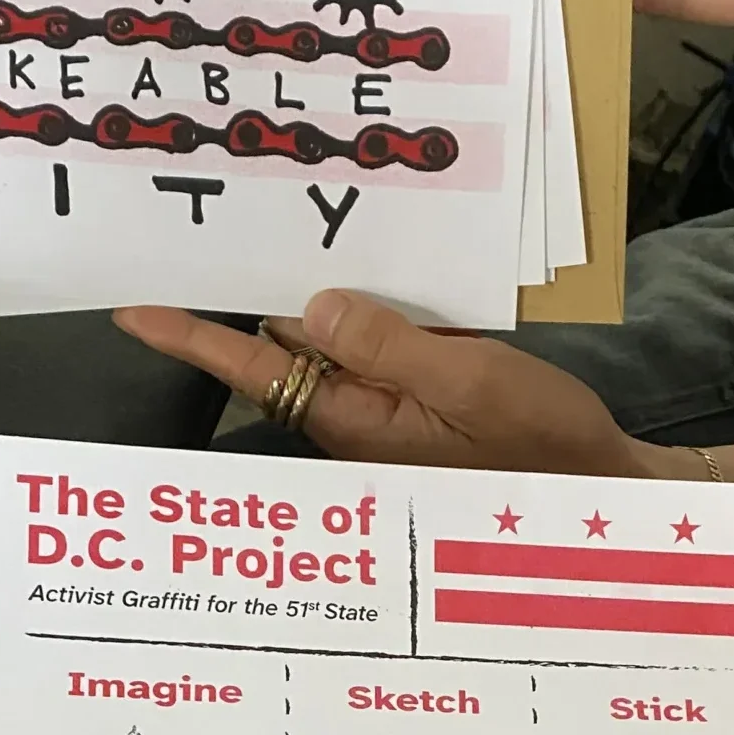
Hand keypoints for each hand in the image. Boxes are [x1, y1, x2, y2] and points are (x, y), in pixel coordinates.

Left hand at [114, 292, 645, 477]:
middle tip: (215, 238)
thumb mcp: (471, 382)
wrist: (601, 495)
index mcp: (354, 419)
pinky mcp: (413, 412)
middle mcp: (353, 422)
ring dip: (311, 309)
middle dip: (249, 306)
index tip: (132, 312)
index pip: (254, 368)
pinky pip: (366, 358)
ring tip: (287, 242)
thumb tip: (313, 307)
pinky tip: (373, 286)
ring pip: (325, 350)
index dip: (192, 340)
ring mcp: (381, 419)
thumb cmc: (543, 447)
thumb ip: (390, 343)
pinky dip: (361, 321)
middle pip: (279, 352)